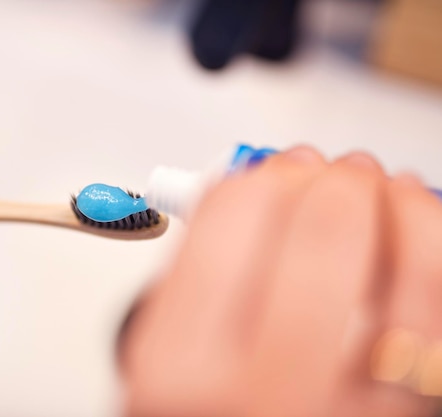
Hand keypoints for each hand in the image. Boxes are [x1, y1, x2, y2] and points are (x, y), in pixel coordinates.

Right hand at [120, 147, 441, 416]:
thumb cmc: (203, 400)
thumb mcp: (171, 341)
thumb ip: (204, 258)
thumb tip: (277, 173)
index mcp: (177, 362)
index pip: (233, 217)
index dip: (262, 174)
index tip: (275, 170)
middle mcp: (261, 390)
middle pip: (323, 231)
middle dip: (334, 177)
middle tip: (329, 172)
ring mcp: (341, 408)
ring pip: (406, 265)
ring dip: (397, 199)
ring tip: (377, 184)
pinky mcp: (400, 416)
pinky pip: (436, 308)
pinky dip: (431, 243)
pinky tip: (413, 222)